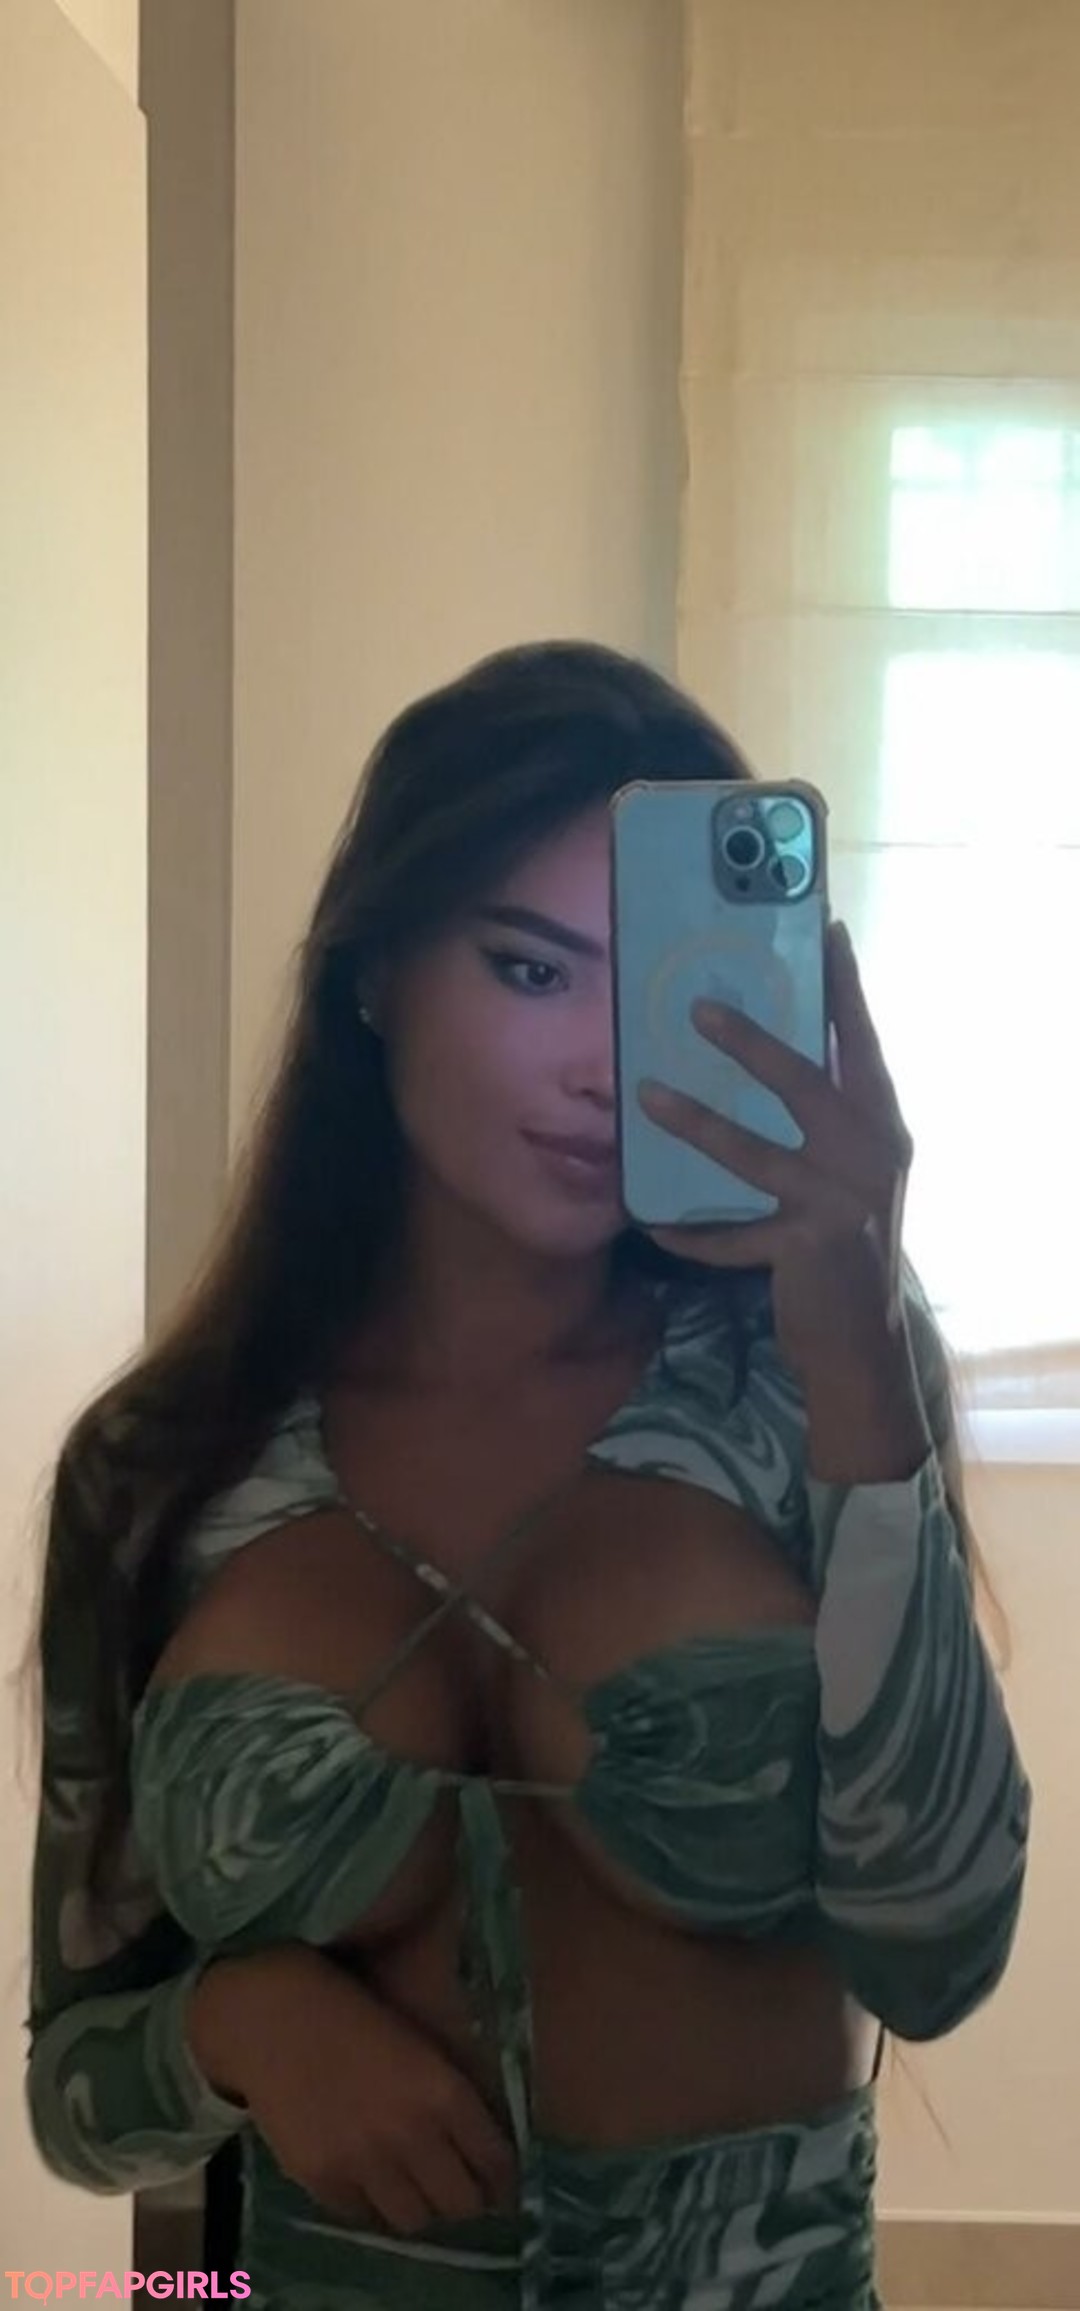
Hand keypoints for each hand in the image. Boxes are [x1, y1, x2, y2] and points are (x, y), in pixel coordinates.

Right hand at [188, 1944, 518, 2233]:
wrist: (270, 2015)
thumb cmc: (350, 2009)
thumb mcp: (418, 2042)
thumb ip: (449, 2094)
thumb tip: (477, 2139)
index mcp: (442, 2091)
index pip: (494, 2160)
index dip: (503, 2178)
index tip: (501, 2183)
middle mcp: (410, 2135)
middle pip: (460, 2203)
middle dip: (468, 2199)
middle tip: (462, 2190)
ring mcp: (364, 2163)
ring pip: (415, 2220)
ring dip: (422, 2208)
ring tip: (417, 2191)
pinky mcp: (321, 2179)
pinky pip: (365, 2217)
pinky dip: (375, 2207)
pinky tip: (373, 2184)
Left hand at [636, 921, 915, 1394]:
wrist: (865, 1343)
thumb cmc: (846, 1242)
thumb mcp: (850, 1170)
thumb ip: (827, 1118)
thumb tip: (771, 1052)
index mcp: (882, 1123)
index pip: (863, 1042)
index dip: (845, 988)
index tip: (828, 929)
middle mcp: (870, 1154)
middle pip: (808, 1084)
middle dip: (752, 1045)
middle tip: (698, 1007)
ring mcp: (841, 1204)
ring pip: (757, 1156)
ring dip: (697, 1125)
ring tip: (647, 1095)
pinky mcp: (808, 1251)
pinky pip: (733, 1237)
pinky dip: (689, 1230)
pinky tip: (647, 1219)